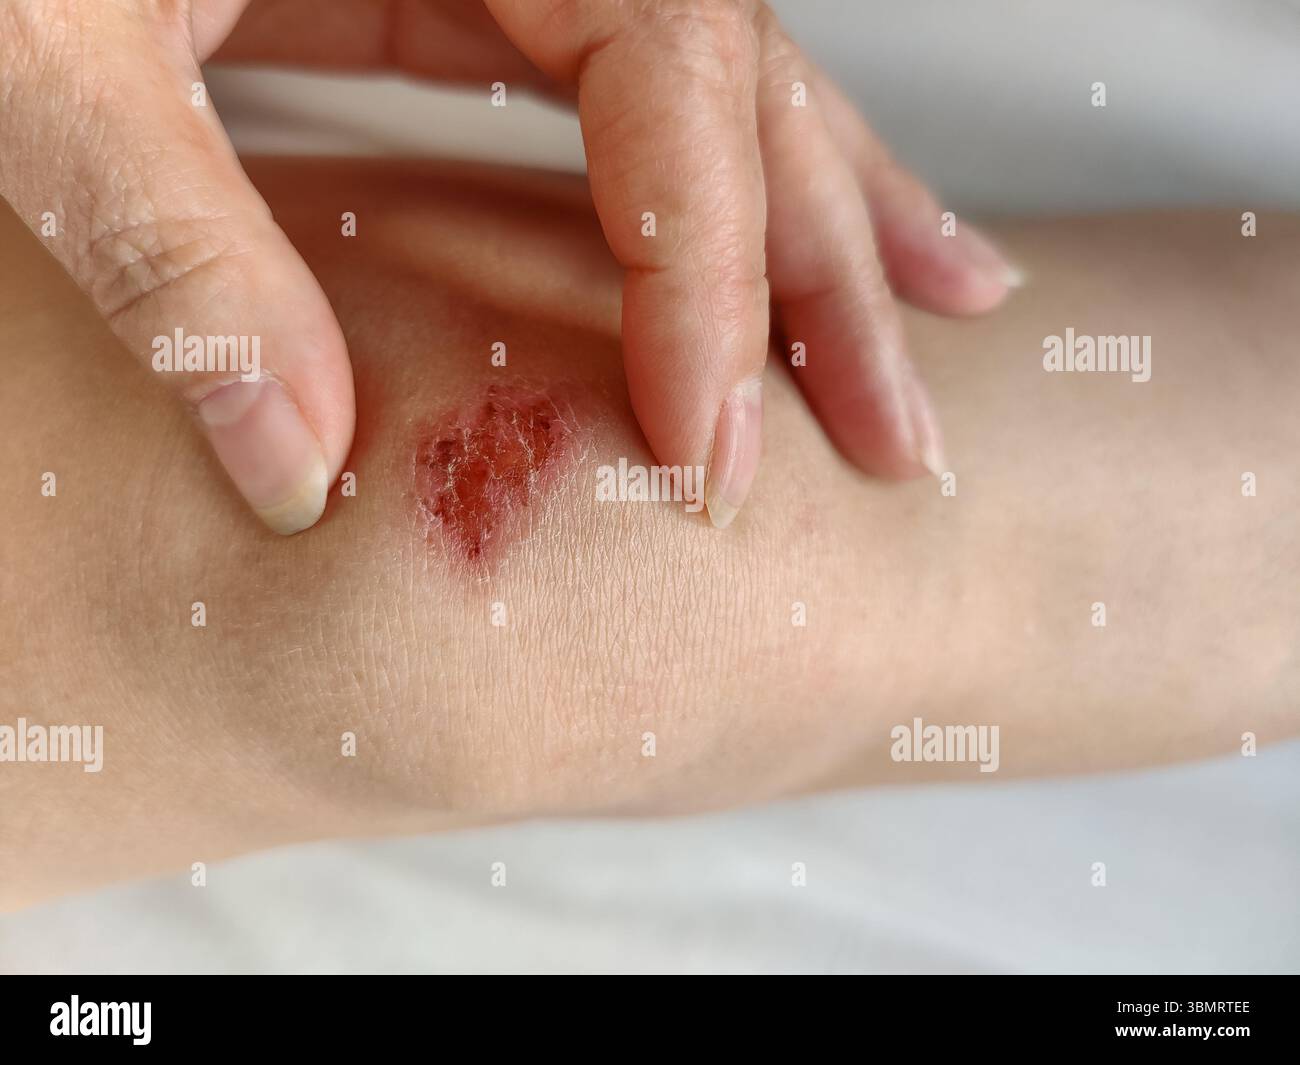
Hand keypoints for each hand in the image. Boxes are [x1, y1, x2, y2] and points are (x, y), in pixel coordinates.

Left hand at [0, 0, 1017, 534]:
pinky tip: (759, 266)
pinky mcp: (439, 2)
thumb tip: (296, 464)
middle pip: (728, 74)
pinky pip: (616, 108)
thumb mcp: (40, 55)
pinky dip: (701, 200)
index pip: (659, 66)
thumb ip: (173, 244)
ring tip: (922, 325)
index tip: (701, 441)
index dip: (700, 266)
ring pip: (707, 84)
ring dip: (818, 218)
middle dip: (822, 259)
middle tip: (894, 421)